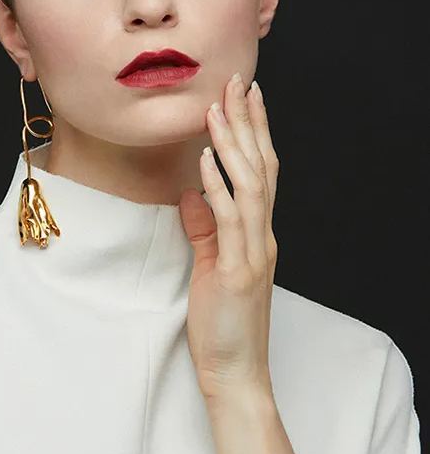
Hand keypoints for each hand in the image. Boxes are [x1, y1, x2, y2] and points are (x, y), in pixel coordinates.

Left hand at [179, 72, 279, 400]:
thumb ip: (205, 229)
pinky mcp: (240, 270)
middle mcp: (262, 235)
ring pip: (250, 185)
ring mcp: (255, 251)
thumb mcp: (212, 267)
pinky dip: (220, 185)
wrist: (235, 371)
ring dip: (234, 143)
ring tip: (219, 106)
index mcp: (256, 233)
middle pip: (259, 167)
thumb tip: (190, 192)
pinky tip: (208, 158)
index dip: (252, 133)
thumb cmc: (224, 322)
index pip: (259, 171)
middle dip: (247, 122)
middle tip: (237, 81)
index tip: (243, 97)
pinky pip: (230, 219)